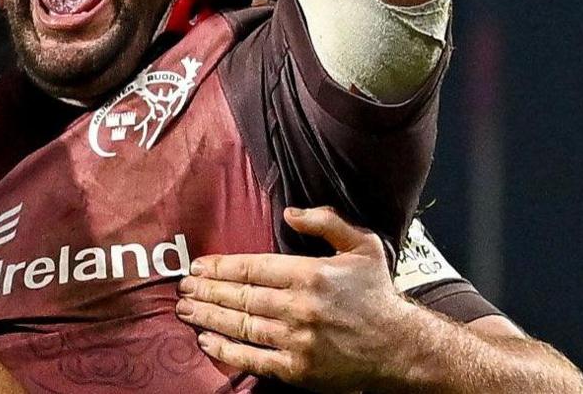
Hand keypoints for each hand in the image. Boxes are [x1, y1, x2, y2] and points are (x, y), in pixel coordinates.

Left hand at [177, 206, 412, 391]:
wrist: (400, 347)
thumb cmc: (377, 294)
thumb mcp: (362, 245)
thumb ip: (326, 222)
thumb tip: (288, 213)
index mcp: (311, 274)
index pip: (253, 268)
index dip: (221, 267)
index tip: (198, 266)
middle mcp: (300, 307)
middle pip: (241, 297)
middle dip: (207, 291)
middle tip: (181, 288)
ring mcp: (298, 340)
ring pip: (242, 326)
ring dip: (209, 317)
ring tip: (185, 310)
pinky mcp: (299, 369)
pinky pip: (254, 359)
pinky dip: (227, 350)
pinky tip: (207, 341)